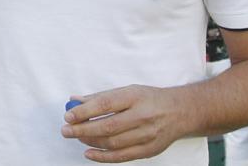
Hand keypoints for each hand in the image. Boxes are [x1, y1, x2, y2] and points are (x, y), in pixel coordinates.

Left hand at [61, 85, 189, 162]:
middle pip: (108, 126)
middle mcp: (142, 116)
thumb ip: (101, 96)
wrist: (181, 112)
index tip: (68, 115)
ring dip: (90, 142)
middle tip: (66, 130)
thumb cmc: (149, 99)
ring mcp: (147, 135)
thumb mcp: (128, 90)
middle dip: (83, 129)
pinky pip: (122, 156)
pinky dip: (103, 157)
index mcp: (135, 97)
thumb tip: (74, 100)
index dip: (85, 111)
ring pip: (113, 143)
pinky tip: (89, 153)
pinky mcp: (149, 150)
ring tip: (77, 137)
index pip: (106, 104)